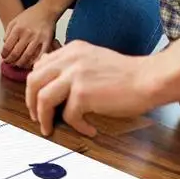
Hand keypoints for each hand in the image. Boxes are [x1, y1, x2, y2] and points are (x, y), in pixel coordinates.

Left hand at [2, 2, 57, 68]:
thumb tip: (4, 45)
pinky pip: (39, 56)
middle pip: (15, 53)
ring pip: (26, 57)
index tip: (4, 57)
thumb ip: (8, 32)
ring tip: (18, 64)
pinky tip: (29, 63)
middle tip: (9, 62)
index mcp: (18, 29)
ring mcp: (38, 38)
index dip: (4, 55)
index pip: (7, 47)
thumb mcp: (15, 21)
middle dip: (10, 61)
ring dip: (20, 63)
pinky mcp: (47, 41)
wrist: (46, 10)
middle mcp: (27, 34)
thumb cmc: (30, 15)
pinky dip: (33, 62)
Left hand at [26, 40, 152, 136]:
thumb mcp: (94, 60)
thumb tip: (54, 84)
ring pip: (42, 98)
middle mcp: (70, 58)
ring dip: (44, 117)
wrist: (148, 79)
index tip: (38, 100)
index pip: (40, 66)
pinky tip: (89, 129)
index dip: (35, 86)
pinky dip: (77, 127)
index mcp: (72, 49)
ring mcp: (75, 75)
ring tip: (50, 128)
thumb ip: (73, 66)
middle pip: (33, 80)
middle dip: (31, 102)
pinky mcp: (83, 93)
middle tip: (38, 117)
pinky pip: (68, 116)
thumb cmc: (126, 75)